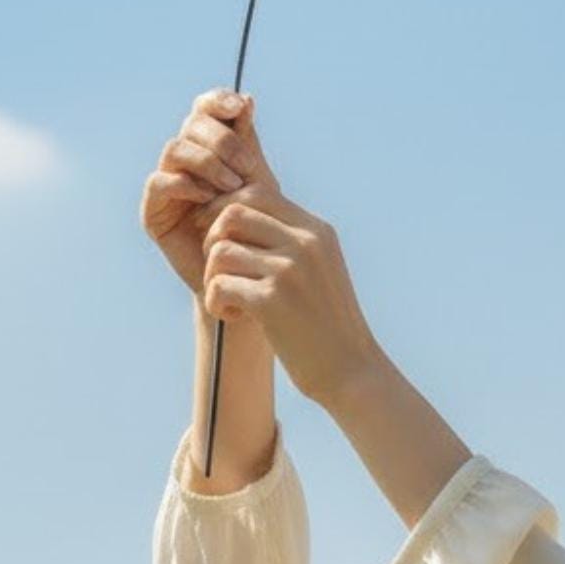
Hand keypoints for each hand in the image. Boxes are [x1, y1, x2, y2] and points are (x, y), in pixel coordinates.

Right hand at [141, 87, 268, 296]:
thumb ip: (248, 142)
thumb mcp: (257, 179)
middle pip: (192, 125)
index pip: (205, 108)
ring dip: (207, 162)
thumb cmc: (255, 224)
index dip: (218, 101)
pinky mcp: (154, 210)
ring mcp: (167, 182)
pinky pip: (160, 182)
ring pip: (175, 149)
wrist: (245, 271)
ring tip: (233, 185)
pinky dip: (186, 184)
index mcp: (210, 145)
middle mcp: (185, 159)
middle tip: (247, 167)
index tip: (240, 108)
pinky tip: (208, 197)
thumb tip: (246, 98)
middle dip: (221, 140)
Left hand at [200, 106, 386, 408]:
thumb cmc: (327, 323)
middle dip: (213, 240)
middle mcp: (305, 243)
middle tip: (222, 270)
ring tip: (229, 299)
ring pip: (220, 251)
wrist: (351, 369)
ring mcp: (290, 270)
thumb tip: (243, 214)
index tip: (223, 241)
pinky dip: (216, 302)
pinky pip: (219, 285)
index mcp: (316, 231)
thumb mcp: (319, 268)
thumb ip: (291, 240)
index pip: (256, 193)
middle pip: (232, 214)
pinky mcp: (272, 301)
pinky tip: (234, 316)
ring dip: (213, 277)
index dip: (226, 211)